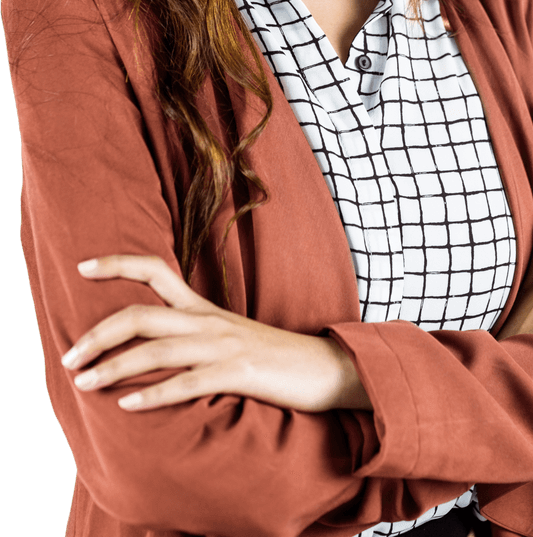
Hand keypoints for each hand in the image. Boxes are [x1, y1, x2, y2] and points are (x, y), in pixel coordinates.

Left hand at [60, 254, 372, 412]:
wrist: (328, 367)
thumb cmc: (276, 357)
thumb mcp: (231, 337)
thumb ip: (195, 333)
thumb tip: (155, 344)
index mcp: (205, 308)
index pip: (156, 270)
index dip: (118, 264)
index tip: (82, 267)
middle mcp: (209, 320)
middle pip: (142, 314)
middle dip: (98, 334)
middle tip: (68, 357)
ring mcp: (224, 345)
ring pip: (157, 349)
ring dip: (114, 366)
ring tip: (84, 382)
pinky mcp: (240, 373)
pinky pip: (188, 382)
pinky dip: (154, 394)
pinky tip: (128, 405)